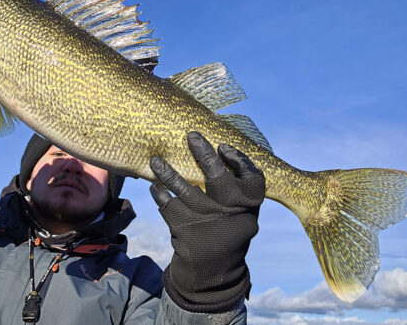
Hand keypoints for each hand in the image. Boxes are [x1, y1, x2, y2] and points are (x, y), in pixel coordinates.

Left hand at [149, 131, 264, 312]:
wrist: (214, 271)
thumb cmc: (227, 230)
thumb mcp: (243, 213)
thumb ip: (238, 189)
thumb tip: (219, 151)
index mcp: (249, 206)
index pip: (252, 176)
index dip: (239, 159)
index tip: (223, 147)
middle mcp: (230, 213)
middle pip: (218, 177)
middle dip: (204, 153)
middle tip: (191, 135)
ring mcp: (207, 221)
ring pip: (184, 189)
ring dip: (167, 172)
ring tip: (155, 161)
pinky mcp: (186, 230)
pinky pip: (168, 205)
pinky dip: (159, 193)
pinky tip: (154, 187)